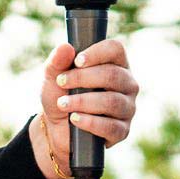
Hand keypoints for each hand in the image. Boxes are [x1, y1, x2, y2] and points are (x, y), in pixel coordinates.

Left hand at [36, 36, 138, 178]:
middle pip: (113, 75)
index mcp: (115, 64)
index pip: (115, 50)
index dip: (97, 53)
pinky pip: (111, 126)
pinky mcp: (122, 131)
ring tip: (62, 104)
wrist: (55, 127)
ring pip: (112, 101)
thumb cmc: (60, 95)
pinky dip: (89, 122)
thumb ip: (57, 61)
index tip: (76, 61)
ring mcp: (127, 108)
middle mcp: (127, 84)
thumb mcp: (53, 76)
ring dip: (82, 101)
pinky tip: (74, 119)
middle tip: (61, 82)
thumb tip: (65, 47)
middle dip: (83, 78)